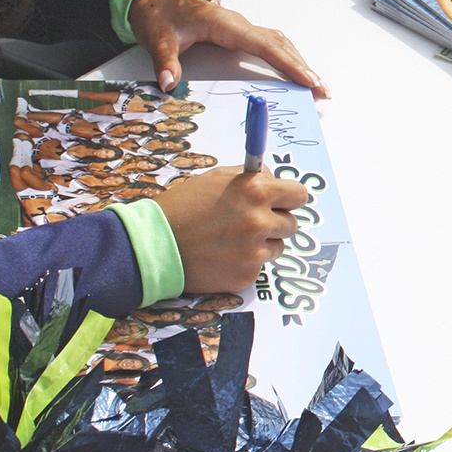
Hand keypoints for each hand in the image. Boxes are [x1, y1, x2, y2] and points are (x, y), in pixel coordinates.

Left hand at [128, 0, 327, 97]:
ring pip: (279, 43)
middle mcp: (239, 24)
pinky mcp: (239, 33)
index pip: (264, 45)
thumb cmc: (158, 15)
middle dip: (303, 68)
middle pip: (280, 44)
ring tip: (316, 85)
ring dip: (299, 63)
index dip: (288, 63)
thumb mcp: (157, 39)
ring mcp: (241, 28)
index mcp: (225, 24)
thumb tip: (168, 84)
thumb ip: (165, 62)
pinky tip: (295, 70)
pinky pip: (271, 44)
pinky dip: (287, 58)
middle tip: (323, 91)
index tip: (307, 80)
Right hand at [150, 166, 309, 294]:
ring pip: (278, 246)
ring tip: (232, 239)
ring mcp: (254, 251)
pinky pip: (260, 266)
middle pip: (291, 223)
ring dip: (263, 243)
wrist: (153, 245)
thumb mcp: (216, 179)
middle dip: (275, 221)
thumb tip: (273, 178)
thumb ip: (251, 177)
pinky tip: (223, 256)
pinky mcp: (246, 275)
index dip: (289, 198)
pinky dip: (247, 262)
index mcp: (256, 191)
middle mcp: (259, 221)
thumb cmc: (182, 207)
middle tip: (250, 222)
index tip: (281, 202)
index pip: (299, 195)